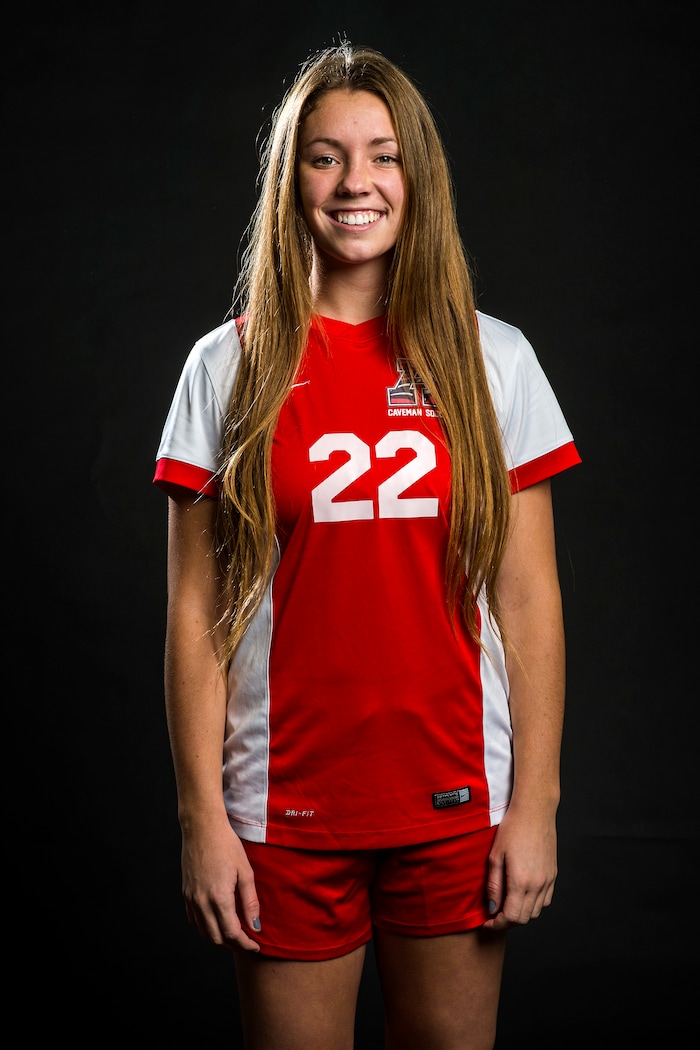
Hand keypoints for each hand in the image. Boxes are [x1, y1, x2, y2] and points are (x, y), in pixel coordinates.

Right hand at [180, 815, 260, 950]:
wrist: (202, 828)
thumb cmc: (226, 845)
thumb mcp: (245, 871)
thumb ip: (250, 901)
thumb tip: (255, 925)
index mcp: (219, 897)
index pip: (232, 933)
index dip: (245, 944)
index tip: (255, 946)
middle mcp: (202, 902)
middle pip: (216, 938)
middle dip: (233, 944)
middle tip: (247, 940)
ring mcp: (191, 898)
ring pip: (204, 932)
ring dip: (219, 937)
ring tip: (234, 933)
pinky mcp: (185, 893)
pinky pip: (194, 920)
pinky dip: (206, 927)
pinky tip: (216, 921)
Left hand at [482, 804, 557, 931]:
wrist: (535, 811)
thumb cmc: (512, 829)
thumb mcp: (495, 856)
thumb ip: (494, 885)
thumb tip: (492, 908)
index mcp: (521, 881)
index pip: (511, 917)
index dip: (497, 924)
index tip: (487, 922)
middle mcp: (538, 884)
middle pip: (524, 918)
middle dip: (507, 922)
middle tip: (494, 915)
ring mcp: (548, 880)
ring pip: (536, 912)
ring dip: (520, 914)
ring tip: (506, 905)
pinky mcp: (553, 875)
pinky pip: (545, 900)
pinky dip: (533, 905)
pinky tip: (522, 896)